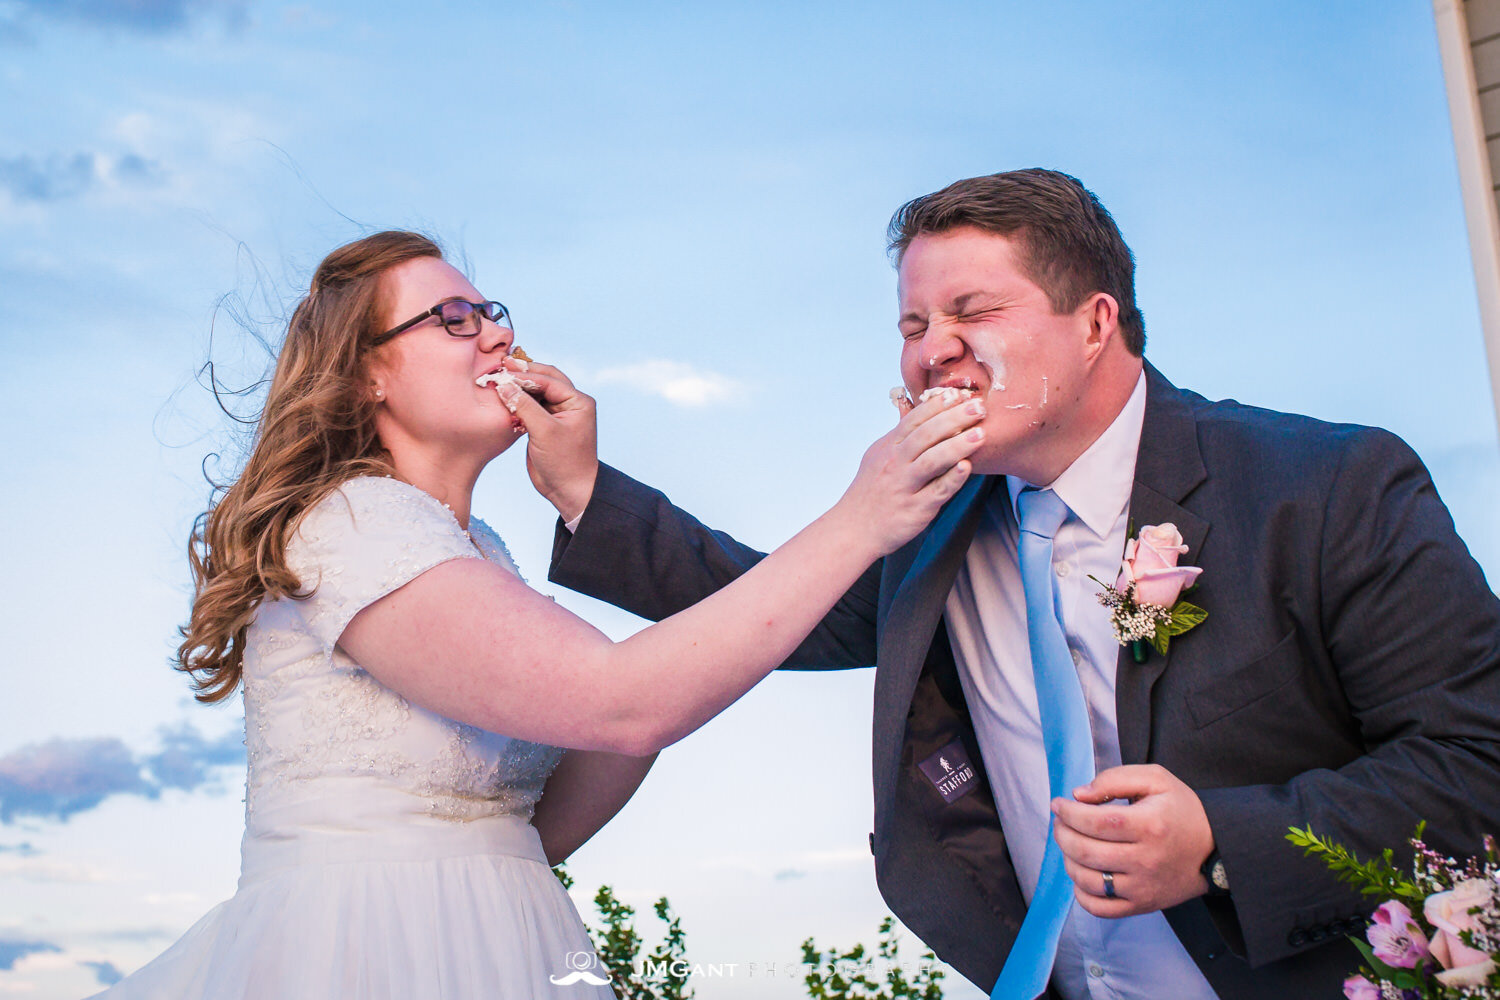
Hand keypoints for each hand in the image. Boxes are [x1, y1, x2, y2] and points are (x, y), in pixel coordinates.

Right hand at [494, 356, 598, 522]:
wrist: (568, 490)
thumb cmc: (564, 462)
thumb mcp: (544, 431)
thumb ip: (524, 406)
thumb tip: (504, 385)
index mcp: (578, 401)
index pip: (548, 380)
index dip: (525, 376)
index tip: (502, 372)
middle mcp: (569, 404)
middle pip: (543, 380)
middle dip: (522, 375)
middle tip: (500, 367)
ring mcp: (557, 414)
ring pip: (535, 393)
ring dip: (518, 388)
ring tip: (497, 380)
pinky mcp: (544, 425)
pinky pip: (529, 407)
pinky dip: (516, 403)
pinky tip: (501, 398)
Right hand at [834, 392, 985, 557]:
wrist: (854, 528)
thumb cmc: (871, 490)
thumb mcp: (879, 455)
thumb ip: (899, 432)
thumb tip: (908, 403)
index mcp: (889, 447)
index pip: (914, 419)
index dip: (937, 405)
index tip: (959, 393)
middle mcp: (895, 463)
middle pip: (925, 435)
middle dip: (954, 418)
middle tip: (979, 407)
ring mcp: (905, 486)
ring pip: (932, 461)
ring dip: (957, 445)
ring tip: (981, 434)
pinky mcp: (915, 509)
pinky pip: (937, 492)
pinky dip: (952, 479)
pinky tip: (967, 467)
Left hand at [1051, 764, 1214, 917]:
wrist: (1215, 848)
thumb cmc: (1182, 811)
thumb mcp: (1156, 780)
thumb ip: (1115, 779)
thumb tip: (1079, 795)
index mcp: (1149, 825)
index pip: (1095, 822)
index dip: (1069, 812)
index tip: (1058, 804)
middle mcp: (1145, 860)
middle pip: (1086, 851)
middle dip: (1062, 833)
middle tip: (1060, 821)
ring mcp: (1143, 887)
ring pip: (1088, 880)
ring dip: (1068, 859)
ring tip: (1070, 843)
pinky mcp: (1142, 904)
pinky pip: (1101, 908)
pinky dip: (1081, 893)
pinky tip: (1081, 874)